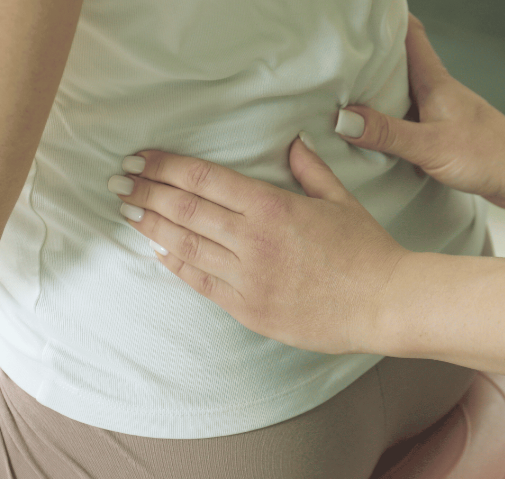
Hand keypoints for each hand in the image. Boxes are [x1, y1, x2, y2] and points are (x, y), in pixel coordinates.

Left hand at [111, 139, 408, 355]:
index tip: (141, 159)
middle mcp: (253, 241)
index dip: (166, 167)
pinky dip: (177, 265)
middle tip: (119, 182)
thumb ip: (309, 171)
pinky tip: (159, 252)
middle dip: (147, 192)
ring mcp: (248, 278)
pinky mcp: (250, 310)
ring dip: (152, 227)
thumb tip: (293, 143)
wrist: (385, 303)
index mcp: (272, 207)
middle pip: (185, 210)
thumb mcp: (341, 201)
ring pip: (186, 246)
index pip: (204, 180)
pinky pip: (202, 284)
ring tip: (128, 212)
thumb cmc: (368, 251)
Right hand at [338, 15, 504, 211]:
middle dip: (372, 56)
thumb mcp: (430, 146)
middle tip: (340, 58)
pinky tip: (377, 134)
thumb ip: (387, 133)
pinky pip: (410, 119)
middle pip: (400, 61)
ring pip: (404, 91)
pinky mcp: (445, 134)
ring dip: (379, 90)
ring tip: (347, 93)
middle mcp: (438, 91)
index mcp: (435, 82)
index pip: (409, 34)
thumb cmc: (489, 156)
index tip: (361, 17)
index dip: (386, 20)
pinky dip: (392, 121)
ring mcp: (442, 112)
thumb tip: (344, 118)